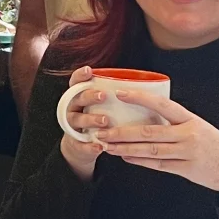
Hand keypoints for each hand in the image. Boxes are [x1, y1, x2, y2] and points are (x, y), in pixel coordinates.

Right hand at [57, 66, 107, 181]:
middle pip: (75, 98)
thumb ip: (116, 98)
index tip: (90, 71)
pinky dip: (89, 145)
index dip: (80, 75)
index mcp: (80, 97)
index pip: (76, 82)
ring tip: (104, 120)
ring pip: (75, 119)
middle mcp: (73, 108)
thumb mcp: (104, 107)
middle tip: (103, 96)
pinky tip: (100, 146)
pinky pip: (79, 144)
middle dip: (88, 96)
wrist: (83, 146)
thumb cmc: (101, 121)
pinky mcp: (75, 143)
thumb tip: (146, 86)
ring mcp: (72, 126)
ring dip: (89, 119)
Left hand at [96, 88, 218, 199]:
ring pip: (150, 150)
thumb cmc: (214, 144)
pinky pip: (158, 165)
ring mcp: (188, 153)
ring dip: (125, 148)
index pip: (163, 104)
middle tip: (101, 130)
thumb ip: (175, 122)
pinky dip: (139, 161)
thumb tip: (143, 114)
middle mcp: (189, 134)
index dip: (140, 98)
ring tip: (107, 145)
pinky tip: (124, 157)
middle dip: (122, 131)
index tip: (120, 93)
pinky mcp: (188, 170)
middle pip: (150, 131)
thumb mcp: (198, 126)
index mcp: (191, 119)